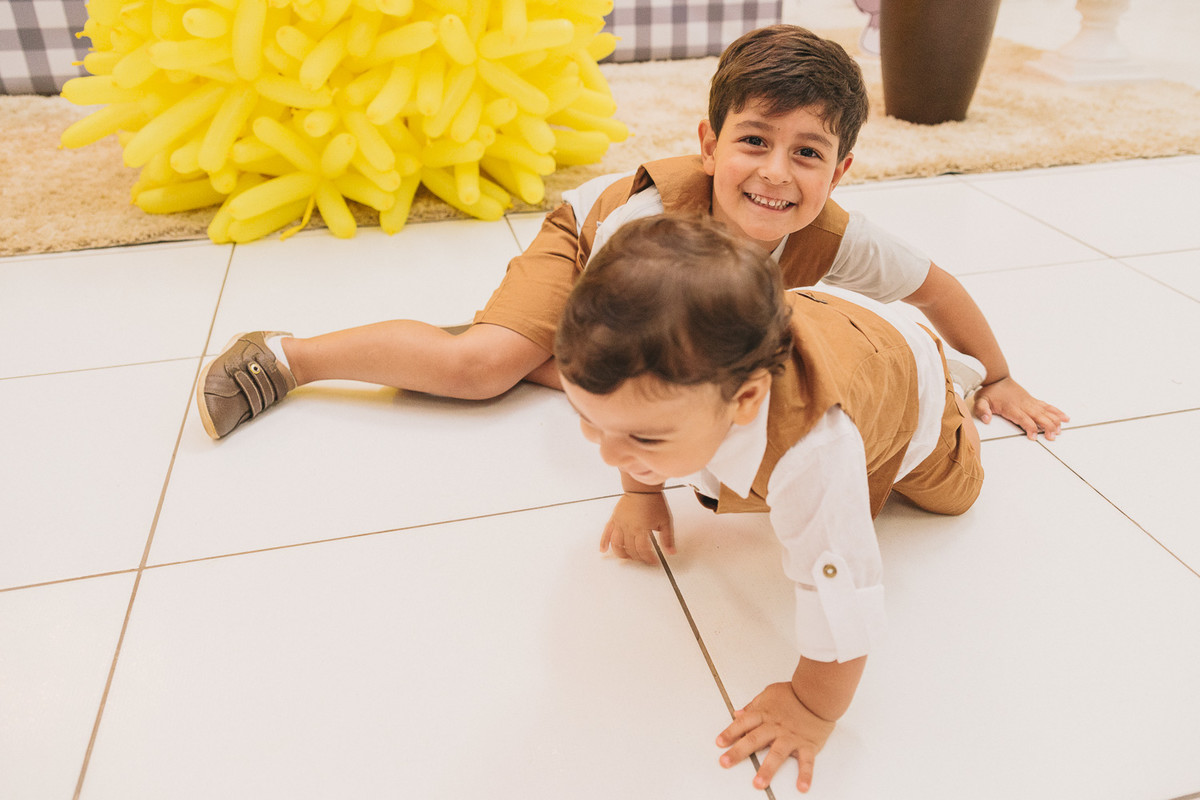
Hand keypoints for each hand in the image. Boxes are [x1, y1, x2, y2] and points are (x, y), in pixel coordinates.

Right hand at [600, 492, 674, 564]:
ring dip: (621, 554)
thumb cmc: (653, 502)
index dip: (648, 558)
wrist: (642, 488)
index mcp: (641, 529)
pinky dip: (603, 542)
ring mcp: (619, 524)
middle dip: (637, 557)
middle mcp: (628, 528)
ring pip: (616, 544)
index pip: (643, 550)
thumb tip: (671, 552)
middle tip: (643, 559)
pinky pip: (606, 533)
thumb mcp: (666, 521)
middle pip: (630, 549)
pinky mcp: (614, 519)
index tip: (653, 561)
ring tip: (627, 557)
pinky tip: (603, 550)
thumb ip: (668, 538)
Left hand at [716, 682, 835, 792]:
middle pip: (754, 739)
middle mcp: (776, 727)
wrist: (819, 693)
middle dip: (738, 752)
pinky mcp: (808, 745)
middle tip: (725, 762)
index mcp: (765, 714)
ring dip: (768, 769)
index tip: (720, 743)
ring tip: (759, 783)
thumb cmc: (795, 693)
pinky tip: (802, 787)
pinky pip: (807, 762)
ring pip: (777, 754)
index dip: (730, 732)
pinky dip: (805, 775)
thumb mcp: (769, 694)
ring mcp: (791, 737)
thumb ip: (753, 705)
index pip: (744, 723)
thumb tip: (738, 713)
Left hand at [973, 376, 1069, 440]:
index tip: (1034, 436)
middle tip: (1052, 437)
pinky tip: (1065, 418)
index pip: (1023, 419)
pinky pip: (1047, 406)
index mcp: (1011, 407)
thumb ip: (982, 410)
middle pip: (1039, 417)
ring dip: (1054, 421)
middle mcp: (1024, 405)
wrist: (997, 378)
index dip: (1030, 428)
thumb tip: (986, 419)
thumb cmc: (990, 391)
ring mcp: (1030, 402)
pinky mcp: (1033, 401)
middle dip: (1047, 427)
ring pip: (1046, 412)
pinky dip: (1057, 412)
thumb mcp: (980, 401)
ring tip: (1059, 431)